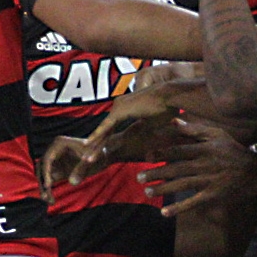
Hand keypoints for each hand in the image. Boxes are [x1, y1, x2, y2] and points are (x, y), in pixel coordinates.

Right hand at [41, 133, 95, 202]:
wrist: (102, 156)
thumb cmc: (99, 154)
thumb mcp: (93, 160)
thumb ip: (82, 170)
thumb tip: (72, 182)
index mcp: (60, 143)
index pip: (48, 159)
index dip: (46, 172)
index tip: (48, 186)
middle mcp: (54, 150)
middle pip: (42, 167)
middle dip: (43, 182)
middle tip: (46, 196)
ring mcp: (54, 160)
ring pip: (43, 174)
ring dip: (44, 187)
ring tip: (49, 201)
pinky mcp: (57, 169)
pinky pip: (49, 179)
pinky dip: (49, 189)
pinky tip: (51, 200)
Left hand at [64, 77, 199, 182]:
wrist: (171, 96)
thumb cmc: (167, 108)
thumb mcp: (154, 123)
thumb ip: (145, 129)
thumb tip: (147, 140)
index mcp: (125, 109)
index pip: (111, 129)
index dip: (105, 142)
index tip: (100, 154)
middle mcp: (118, 107)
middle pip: (104, 131)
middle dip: (96, 147)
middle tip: (87, 160)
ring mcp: (118, 108)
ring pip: (103, 131)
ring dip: (95, 146)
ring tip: (86, 160)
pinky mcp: (120, 111)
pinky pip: (105, 128)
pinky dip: (97, 138)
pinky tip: (87, 146)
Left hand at [139, 116, 256, 215]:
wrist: (255, 171)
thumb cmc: (233, 150)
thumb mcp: (217, 134)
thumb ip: (194, 129)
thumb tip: (173, 122)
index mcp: (204, 149)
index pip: (178, 151)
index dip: (161, 153)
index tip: (147, 156)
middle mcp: (204, 165)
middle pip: (176, 169)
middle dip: (156, 173)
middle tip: (139, 178)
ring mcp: (208, 181)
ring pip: (182, 185)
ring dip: (163, 189)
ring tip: (148, 192)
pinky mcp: (212, 196)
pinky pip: (193, 203)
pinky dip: (179, 208)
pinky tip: (165, 213)